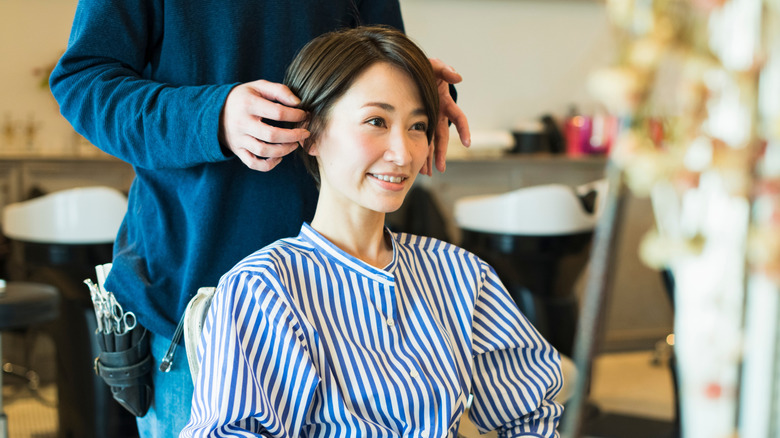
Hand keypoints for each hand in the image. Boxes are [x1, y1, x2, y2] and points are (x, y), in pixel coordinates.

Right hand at [220, 80, 309, 171]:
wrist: (215, 110)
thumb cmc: (244, 97)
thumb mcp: (258, 86)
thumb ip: (279, 90)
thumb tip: (298, 103)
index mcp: (248, 104)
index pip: (278, 113)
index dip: (295, 115)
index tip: (304, 115)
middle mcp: (241, 123)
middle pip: (272, 135)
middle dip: (293, 136)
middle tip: (305, 133)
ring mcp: (238, 139)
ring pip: (264, 151)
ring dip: (284, 150)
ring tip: (295, 144)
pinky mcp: (237, 150)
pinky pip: (253, 163)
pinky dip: (268, 164)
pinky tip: (279, 157)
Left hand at [422, 58, 470, 175]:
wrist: (412, 71)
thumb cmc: (427, 69)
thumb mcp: (435, 66)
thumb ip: (445, 69)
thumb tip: (458, 77)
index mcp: (446, 103)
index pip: (459, 118)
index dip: (464, 129)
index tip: (467, 142)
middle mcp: (440, 114)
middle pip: (443, 137)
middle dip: (442, 152)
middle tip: (440, 168)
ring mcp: (429, 119)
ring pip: (431, 141)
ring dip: (430, 157)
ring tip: (427, 172)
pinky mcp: (419, 121)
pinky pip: (420, 137)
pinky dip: (419, 149)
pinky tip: (416, 162)